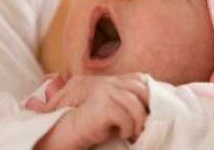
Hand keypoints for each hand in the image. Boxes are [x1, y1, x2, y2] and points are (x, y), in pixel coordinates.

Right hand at [30, 74, 149, 148]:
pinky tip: (122, 135)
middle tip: (147, 124)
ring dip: (138, 121)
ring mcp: (101, 90)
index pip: (137, 78)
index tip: (151, 111)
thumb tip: (150, 109)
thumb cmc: (85, 125)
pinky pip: (125, 115)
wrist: (61, 133)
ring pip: (134, 102)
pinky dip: (128, 128)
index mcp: (106, 80)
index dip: (149, 93)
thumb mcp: (108, 110)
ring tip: (133, 133)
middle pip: (140, 87)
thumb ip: (123, 102)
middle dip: (148, 106)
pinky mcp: (100, 104)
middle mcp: (104, 81)